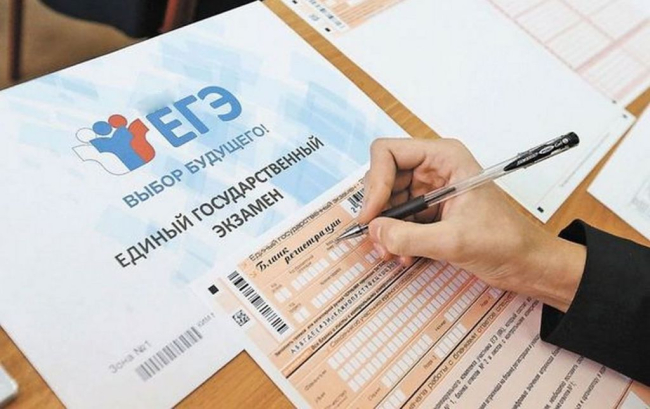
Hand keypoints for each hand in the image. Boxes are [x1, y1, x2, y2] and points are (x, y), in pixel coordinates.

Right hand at [359, 138, 585, 311]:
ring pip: (387, 202)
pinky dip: (394, 238)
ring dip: (384, 229)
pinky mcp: (429, 212)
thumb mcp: (454, 241)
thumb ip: (409, 236)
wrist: (527, 264)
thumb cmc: (505, 242)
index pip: (388, 153)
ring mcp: (430, 191)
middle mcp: (433, 169)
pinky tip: (404, 256)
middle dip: (377, 210)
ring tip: (392, 253)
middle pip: (383, 178)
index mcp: (444, 158)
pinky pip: (398, 219)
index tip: (371, 215)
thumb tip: (374, 231)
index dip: (374, 182)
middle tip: (377, 238)